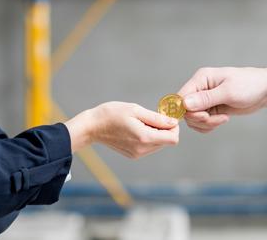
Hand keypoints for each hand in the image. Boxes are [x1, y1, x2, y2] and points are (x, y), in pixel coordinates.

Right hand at [65, 101, 179, 158]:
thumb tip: (174, 123)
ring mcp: (138, 154)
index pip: (173, 138)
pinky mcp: (133, 155)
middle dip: (164, 129)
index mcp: (145, 138)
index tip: (164, 117)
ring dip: (156, 133)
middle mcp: (143, 150)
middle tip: (150, 117)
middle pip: (167, 142)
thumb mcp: (136, 110)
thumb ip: (157, 118)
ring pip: (159, 144)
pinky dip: (148, 137)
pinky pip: (150, 147)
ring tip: (141, 122)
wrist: (92, 127)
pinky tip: (136, 128)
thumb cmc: (112, 114)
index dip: (173, 127)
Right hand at [177, 67, 266, 132]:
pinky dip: (209, 126)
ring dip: (206, 124)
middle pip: (186, 111)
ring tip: (223, 119)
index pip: (181, 97)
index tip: (203, 117)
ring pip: (193, 119)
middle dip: (200, 119)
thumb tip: (185, 104)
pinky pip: (202, 122)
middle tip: (218, 119)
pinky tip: (222, 120)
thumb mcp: (229, 92)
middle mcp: (200, 88)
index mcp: (201, 79)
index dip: (186, 111)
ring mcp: (205, 100)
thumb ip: (206, 98)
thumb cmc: (249, 85)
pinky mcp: (212, 109)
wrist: (265, 90)